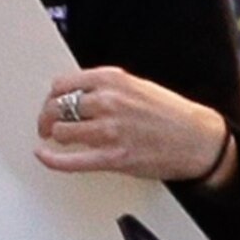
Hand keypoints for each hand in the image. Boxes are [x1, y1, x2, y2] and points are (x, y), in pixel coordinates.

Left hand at [36, 67, 234, 185]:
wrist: (197, 139)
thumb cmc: (169, 114)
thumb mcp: (136, 86)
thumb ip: (105, 87)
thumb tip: (74, 95)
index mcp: (113, 80)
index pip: (63, 84)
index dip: (53, 96)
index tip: (52, 103)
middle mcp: (108, 102)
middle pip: (56, 107)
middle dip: (47, 117)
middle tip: (47, 124)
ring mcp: (109, 131)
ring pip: (60, 132)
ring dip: (56, 136)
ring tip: (59, 139)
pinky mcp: (112, 157)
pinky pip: (69, 160)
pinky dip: (50, 159)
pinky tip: (42, 155)